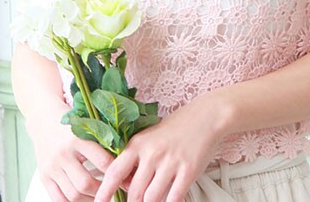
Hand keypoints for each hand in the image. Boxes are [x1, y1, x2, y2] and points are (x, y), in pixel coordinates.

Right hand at [28, 110, 127, 201]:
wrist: (44, 119)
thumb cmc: (73, 123)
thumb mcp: (89, 126)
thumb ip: (104, 141)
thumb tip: (127, 161)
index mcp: (78, 138)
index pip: (102, 161)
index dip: (118, 173)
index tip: (128, 180)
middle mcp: (63, 153)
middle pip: (86, 183)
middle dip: (103, 191)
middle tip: (114, 191)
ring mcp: (52, 167)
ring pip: (72, 194)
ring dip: (90, 200)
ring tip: (101, 197)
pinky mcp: (44, 176)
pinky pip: (58, 199)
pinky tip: (84, 199)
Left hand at [94, 93, 229, 201]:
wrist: (205, 116)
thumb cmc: (176, 127)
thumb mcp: (150, 136)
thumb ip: (136, 158)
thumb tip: (123, 184)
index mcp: (138, 143)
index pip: (115, 171)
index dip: (104, 191)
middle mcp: (152, 153)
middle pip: (134, 192)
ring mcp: (170, 162)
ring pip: (151, 199)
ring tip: (152, 201)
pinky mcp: (188, 171)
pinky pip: (173, 198)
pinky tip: (170, 201)